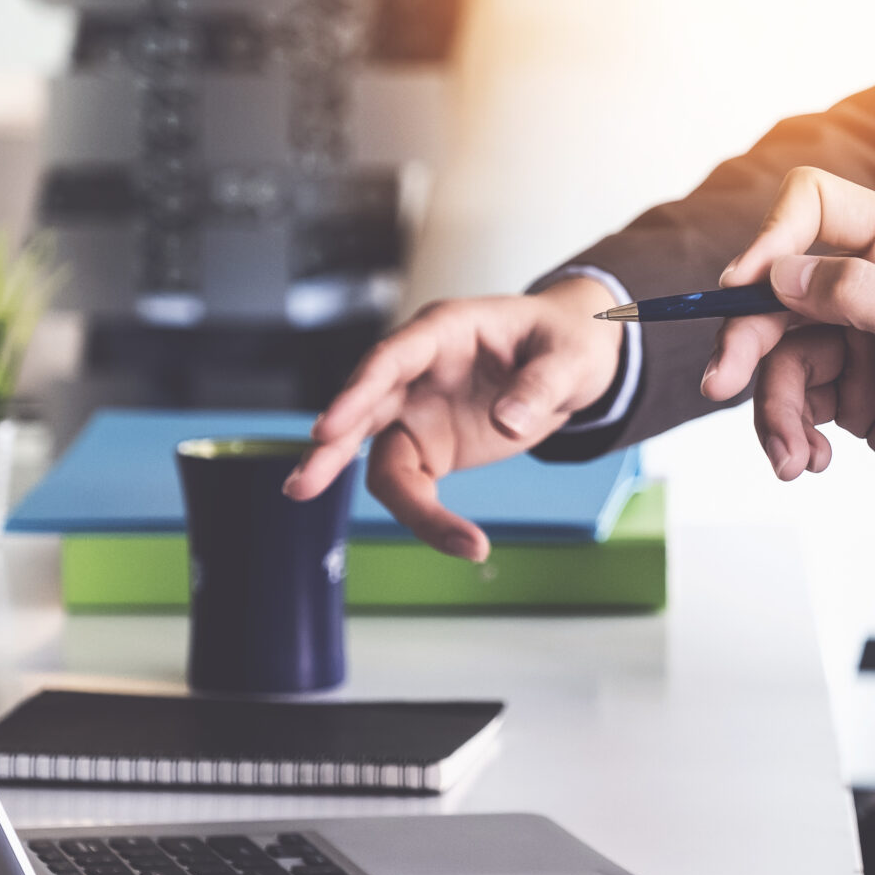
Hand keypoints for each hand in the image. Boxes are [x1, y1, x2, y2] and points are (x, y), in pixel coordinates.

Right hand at [285, 276, 622, 560]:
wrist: (573, 364)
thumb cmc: (566, 343)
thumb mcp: (572, 356)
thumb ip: (541, 385)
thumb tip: (508, 420)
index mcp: (445, 330)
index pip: (390, 359)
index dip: (358, 392)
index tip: (330, 428)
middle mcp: (419, 371)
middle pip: (364, 410)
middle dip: (332, 449)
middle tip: (301, 487)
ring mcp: (419, 411)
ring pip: (380, 457)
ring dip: (391, 511)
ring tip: (436, 538)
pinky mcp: (431, 446)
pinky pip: (413, 485)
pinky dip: (428, 517)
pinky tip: (459, 543)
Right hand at [706, 168, 874, 575]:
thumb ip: (859, 297)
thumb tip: (779, 274)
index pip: (812, 208)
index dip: (769, 243)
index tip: (740, 290)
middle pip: (776, 293)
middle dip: (747, 341)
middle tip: (721, 384)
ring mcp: (861, 341)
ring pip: (777, 357)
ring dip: (772, 409)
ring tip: (794, 458)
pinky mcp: (851, 393)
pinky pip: (791, 401)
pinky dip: (789, 433)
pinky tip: (811, 463)